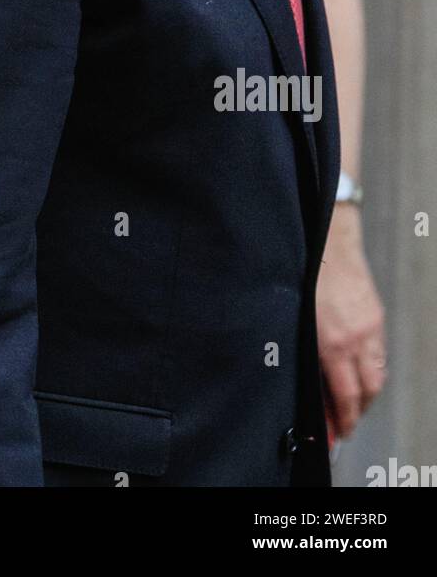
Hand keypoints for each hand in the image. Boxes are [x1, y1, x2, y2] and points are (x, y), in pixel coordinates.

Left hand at [316, 204, 385, 439]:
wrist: (327, 239)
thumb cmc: (302, 276)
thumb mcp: (296, 322)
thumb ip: (305, 359)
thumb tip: (310, 391)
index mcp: (332, 342)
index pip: (345, 397)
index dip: (341, 421)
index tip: (334, 435)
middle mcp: (357, 338)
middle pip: (367, 392)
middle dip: (356, 413)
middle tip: (342, 425)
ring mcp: (370, 327)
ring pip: (377, 375)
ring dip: (364, 394)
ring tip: (349, 402)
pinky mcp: (376, 316)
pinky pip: (378, 354)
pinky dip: (369, 369)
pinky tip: (356, 371)